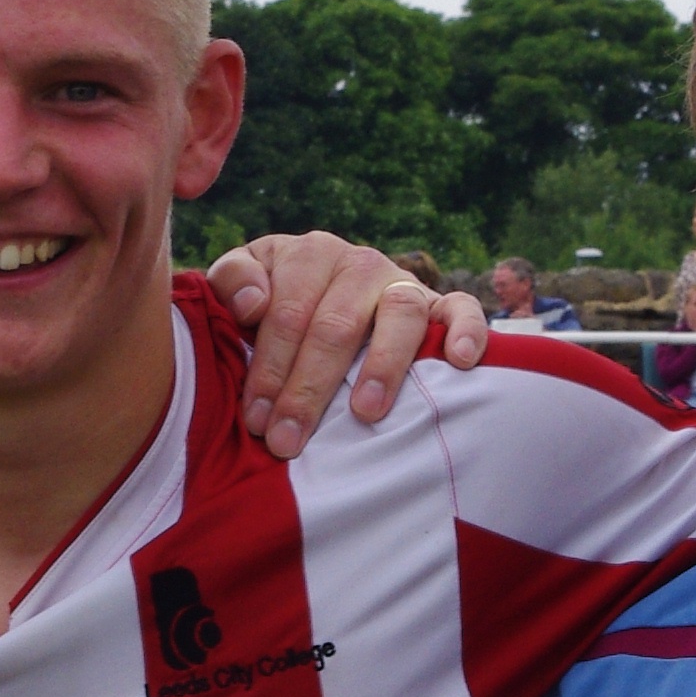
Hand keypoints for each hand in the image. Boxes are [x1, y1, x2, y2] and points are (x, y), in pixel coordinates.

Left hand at [206, 232, 487, 457]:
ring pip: (399, 315)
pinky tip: (460, 361)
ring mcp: (401, 281)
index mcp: (307, 255)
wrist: (323, 293)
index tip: (256, 420)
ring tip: (365, 413)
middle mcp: (358, 263)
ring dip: (382, 366)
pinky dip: (465, 330)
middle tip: (289, 441)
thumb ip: (230, 284)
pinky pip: (461, 308)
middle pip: (335, 325)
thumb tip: (252, 305)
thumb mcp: (237, 288)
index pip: (286, 313)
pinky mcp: (439, 303)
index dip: (269, 368)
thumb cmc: (271, 305)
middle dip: (309, 388)